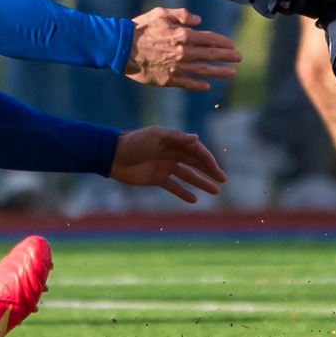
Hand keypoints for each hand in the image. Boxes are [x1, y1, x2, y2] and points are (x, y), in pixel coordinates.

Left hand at [107, 126, 225, 203]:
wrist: (112, 156)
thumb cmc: (133, 142)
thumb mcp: (154, 136)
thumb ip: (176, 138)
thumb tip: (196, 138)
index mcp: (173, 141)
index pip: (196, 150)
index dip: (208, 160)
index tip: (217, 171)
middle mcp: (171, 153)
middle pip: (195, 163)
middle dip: (209, 171)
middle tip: (223, 180)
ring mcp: (165, 166)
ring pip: (188, 175)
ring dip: (201, 182)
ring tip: (215, 191)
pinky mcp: (157, 178)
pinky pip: (174, 186)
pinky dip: (184, 193)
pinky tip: (194, 199)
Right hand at [123, 6, 241, 90]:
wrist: (121, 49)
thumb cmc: (140, 28)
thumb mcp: (160, 13)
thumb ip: (182, 15)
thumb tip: (199, 20)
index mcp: (182, 35)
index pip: (209, 39)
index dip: (222, 42)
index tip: (232, 44)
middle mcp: (183, 52)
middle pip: (210, 55)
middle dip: (227, 57)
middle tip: (239, 58)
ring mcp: (177, 68)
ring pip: (203, 71)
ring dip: (219, 72)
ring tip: (231, 73)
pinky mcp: (168, 80)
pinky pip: (188, 83)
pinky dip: (199, 85)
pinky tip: (207, 86)